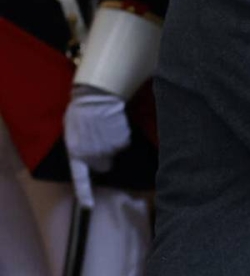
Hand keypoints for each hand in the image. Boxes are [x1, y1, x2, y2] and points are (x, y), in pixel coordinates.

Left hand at [63, 85, 130, 205]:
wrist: (96, 98)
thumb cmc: (79, 111)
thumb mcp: (71, 130)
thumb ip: (77, 145)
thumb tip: (84, 152)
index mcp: (76, 154)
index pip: (80, 179)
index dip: (84, 193)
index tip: (89, 206)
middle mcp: (92, 156)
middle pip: (103, 164)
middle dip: (103, 156)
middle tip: (100, 139)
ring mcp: (108, 149)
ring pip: (114, 153)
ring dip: (112, 143)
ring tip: (106, 127)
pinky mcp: (122, 141)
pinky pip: (124, 142)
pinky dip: (121, 135)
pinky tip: (115, 124)